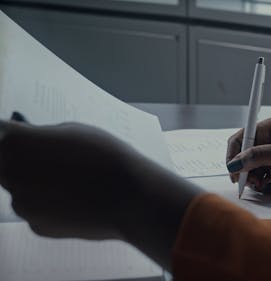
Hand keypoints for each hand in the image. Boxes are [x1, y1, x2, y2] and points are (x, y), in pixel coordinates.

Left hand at [0, 117, 199, 249]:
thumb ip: (43, 135)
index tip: (22, 133)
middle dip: (24, 158)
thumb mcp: (74, 131)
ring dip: (39, 183)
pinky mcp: (37, 226)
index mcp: (15, 144)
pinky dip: (51, 204)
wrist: (131, 198)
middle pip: (6, 164)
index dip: (14, 133)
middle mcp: (10, 175)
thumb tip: (32, 142)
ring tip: (73, 180)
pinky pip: (38, 210)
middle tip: (53, 157)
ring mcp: (22, 204)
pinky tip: (77, 199)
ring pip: (23, 189)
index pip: (0, 133)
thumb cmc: (107, 158)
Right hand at [226, 118, 270, 193]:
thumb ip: (257, 157)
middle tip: (254, 183)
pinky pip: (264, 181)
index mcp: (268, 129)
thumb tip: (234, 163)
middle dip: (248, 173)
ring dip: (262, 181)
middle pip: (243, 159)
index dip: (233, 155)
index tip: (233, 171)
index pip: (240, 139)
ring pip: (252, 173)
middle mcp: (268, 142)